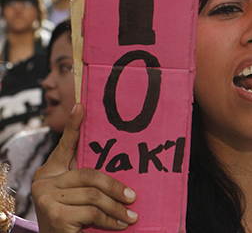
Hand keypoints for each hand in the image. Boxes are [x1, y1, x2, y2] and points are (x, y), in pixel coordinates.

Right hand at [32, 104, 137, 232]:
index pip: (65, 145)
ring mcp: (46, 198)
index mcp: (49, 171)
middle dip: (115, 187)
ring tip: (131, 216)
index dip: (73, 126)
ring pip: (93, 195)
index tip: (81, 106)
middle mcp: (43, 181)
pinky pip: (92, 212)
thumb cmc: (72, 219)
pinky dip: (110, 220)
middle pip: (88, 174)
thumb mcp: (78, 195)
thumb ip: (87, 177)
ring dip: (116, 208)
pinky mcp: (54, 215)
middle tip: (133, 197)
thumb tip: (112, 156)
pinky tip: (120, 225)